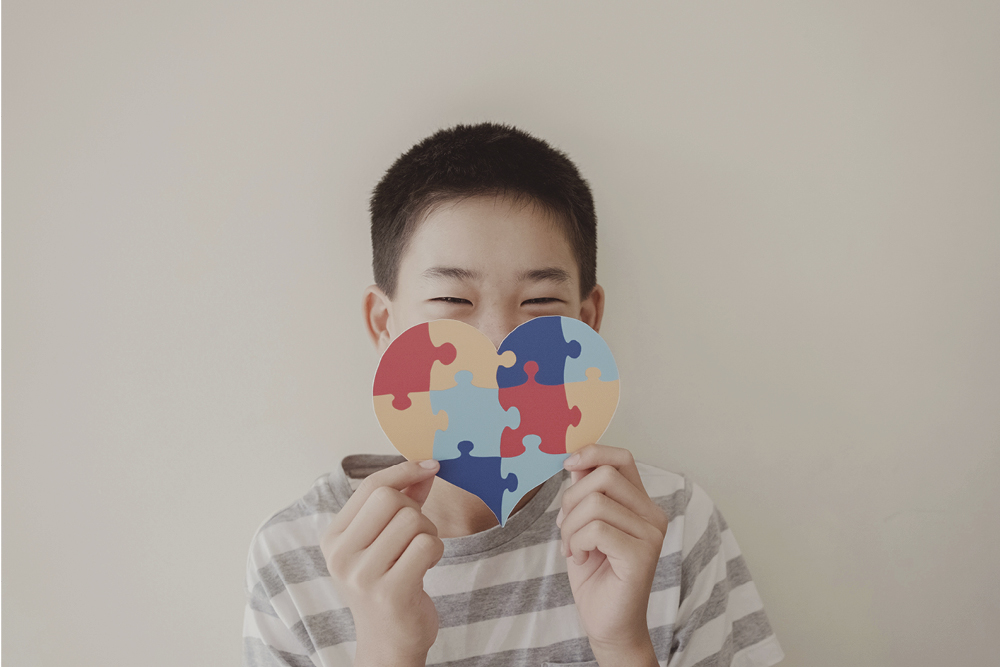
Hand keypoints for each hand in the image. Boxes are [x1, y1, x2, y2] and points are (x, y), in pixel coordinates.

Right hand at [320, 459, 443, 666]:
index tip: (429, 466)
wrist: (388, 641)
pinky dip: (436, 552)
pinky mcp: (390, 592)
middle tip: (416, 535)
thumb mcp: (384, 540)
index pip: (370, 486)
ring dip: (428, 533)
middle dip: (415, 510)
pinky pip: (428, 545)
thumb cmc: (388, 583)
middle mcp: (341, 556)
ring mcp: (363, 576)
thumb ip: (403, 501)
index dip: (404, 471)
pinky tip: (425, 568)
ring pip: (414, 521)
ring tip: (419, 555)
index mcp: (333, 538)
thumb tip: (425, 467)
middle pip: (391, 499)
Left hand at [557, 445, 668, 665]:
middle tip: (565, 527)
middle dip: (571, 498)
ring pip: (596, 503)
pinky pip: (596, 530)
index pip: (622, 458)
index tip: (568, 464)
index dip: (593, 452)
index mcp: (641, 503)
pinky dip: (578, 542)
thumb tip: (576, 460)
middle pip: (604, 476)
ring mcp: (651, 535)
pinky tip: (581, 558)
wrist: (607, 623)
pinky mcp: (641, 555)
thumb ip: (585, 493)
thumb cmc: (596, 574)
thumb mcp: (583, 525)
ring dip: (571, 527)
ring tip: (573, 548)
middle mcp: (653, 515)